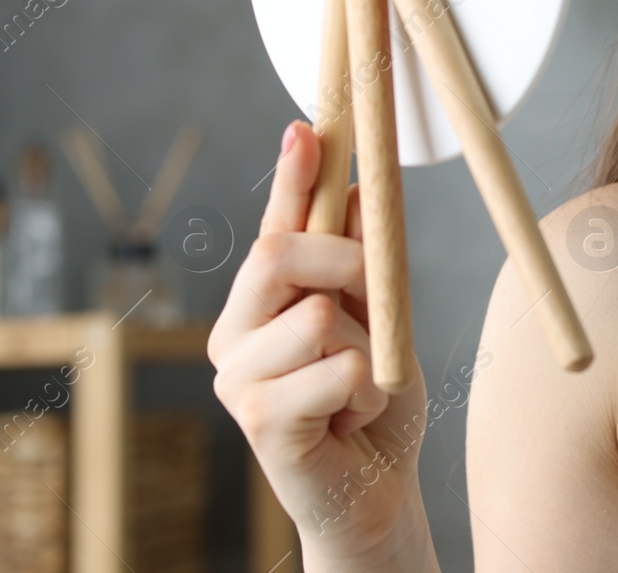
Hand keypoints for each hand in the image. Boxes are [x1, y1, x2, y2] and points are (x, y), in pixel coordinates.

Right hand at [208, 120, 429, 561]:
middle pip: (278, 254)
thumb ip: (365, 261)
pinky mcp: (258, 420)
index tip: (309, 127)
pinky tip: (354, 418)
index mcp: (262, 301)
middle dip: (346, 263)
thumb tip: (361, 187)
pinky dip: (369, 392)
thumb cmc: (373, 402)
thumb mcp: (381, 318)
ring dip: (368, 352)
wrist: (374, 490)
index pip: (275, 225)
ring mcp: (238, 377)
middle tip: (373, 301)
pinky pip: (338, 371)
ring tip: (362, 388)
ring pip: (319, 315)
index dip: (292, 176)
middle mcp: (235, 332)